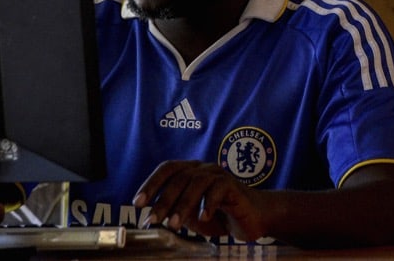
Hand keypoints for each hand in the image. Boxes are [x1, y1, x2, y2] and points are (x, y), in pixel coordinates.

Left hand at [134, 160, 269, 241]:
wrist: (254, 217)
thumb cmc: (220, 215)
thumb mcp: (192, 215)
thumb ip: (175, 211)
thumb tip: (151, 217)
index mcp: (191, 172)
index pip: (167, 169)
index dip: (151, 183)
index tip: (139, 203)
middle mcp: (203, 169)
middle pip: (179, 177)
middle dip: (163, 200)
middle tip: (153, 220)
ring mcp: (219, 175)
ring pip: (197, 182)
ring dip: (183, 204)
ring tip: (175, 225)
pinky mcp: (234, 186)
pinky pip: (218, 189)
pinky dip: (208, 204)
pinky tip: (203, 218)